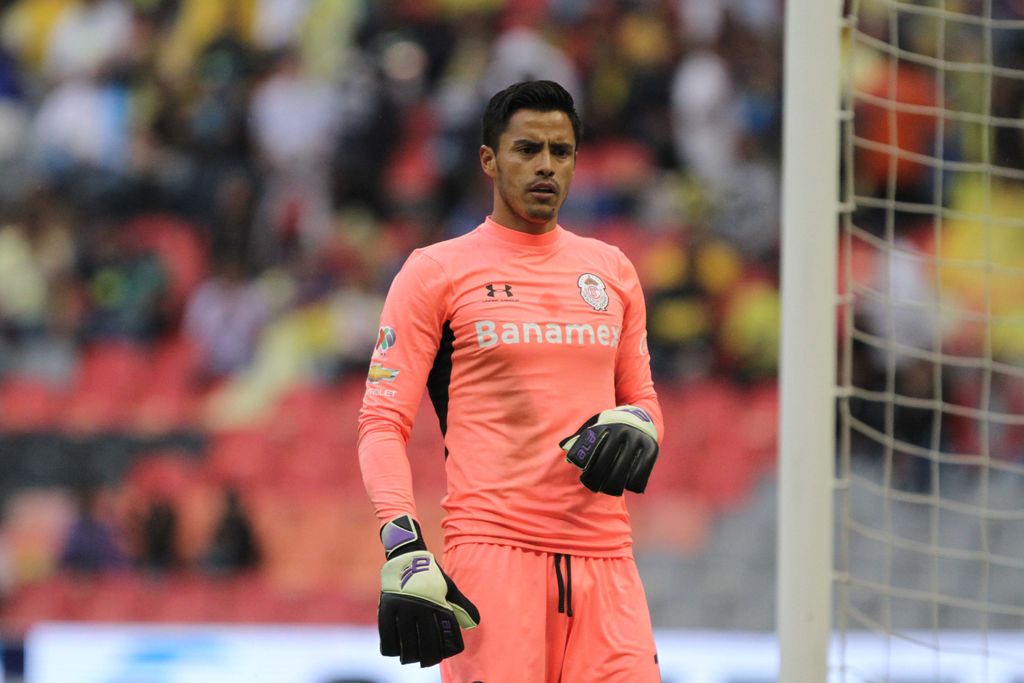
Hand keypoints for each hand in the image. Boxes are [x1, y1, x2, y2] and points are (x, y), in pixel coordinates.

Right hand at [378, 515, 479, 666]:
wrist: (407, 557)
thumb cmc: (431, 575)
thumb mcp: (449, 587)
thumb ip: (461, 606)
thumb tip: (474, 624)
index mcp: (437, 602)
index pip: (443, 634)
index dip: (445, 648)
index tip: (444, 654)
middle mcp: (419, 607)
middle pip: (425, 643)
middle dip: (429, 657)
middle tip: (429, 661)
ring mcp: (401, 608)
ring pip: (406, 644)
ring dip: (411, 655)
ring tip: (413, 658)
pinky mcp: (386, 608)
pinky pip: (387, 636)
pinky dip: (392, 648)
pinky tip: (397, 651)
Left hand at [560, 405, 658, 494]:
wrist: (642, 417)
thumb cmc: (612, 427)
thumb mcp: (597, 425)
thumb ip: (582, 437)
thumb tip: (563, 446)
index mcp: (605, 424)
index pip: (590, 447)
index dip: (583, 462)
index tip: (582, 472)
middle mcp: (621, 430)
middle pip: (604, 463)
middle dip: (595, 479)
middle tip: (591, 486)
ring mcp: (637, 439)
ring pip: (621, 472)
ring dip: (611, 486)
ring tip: (606, 490)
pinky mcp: (651, 449)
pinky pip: (640, 474)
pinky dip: (631, 484)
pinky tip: (626, 487)